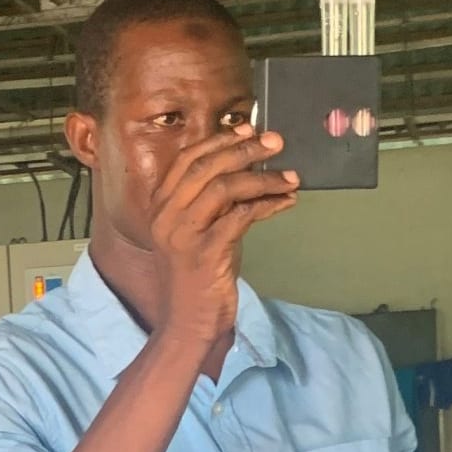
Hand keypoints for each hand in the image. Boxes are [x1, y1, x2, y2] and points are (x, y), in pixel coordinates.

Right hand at [149, 124, 299, 345]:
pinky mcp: (205, 253)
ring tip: (291, 177)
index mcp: (160, 207)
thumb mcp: (200, 231)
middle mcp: (166, 216)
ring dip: (263, 178)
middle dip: (245, 149)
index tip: (248, 129)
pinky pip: (241, 216)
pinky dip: (268, 205)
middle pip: (206, 167)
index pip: (186, 160)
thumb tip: (247, 168)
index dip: (219, 140)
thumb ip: (214, 202)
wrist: (189, 323)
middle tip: (276, 142)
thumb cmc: (198, 278)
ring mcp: (183, 235)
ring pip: (224, 188)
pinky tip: (286, 202)